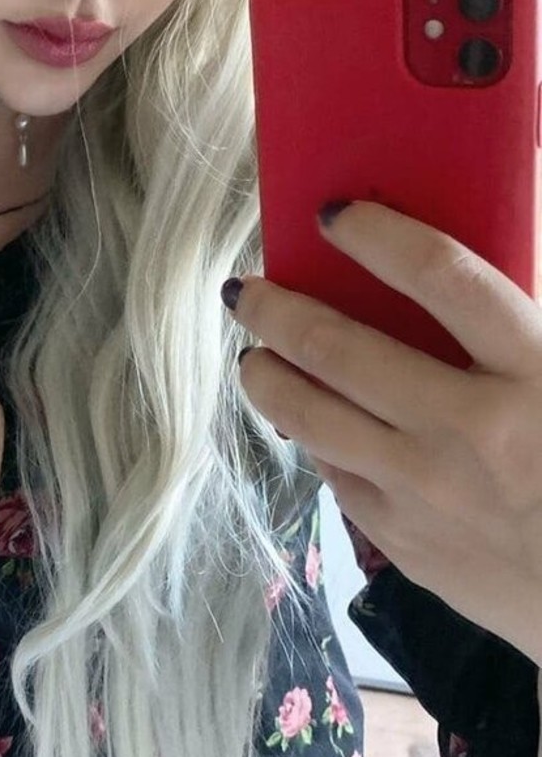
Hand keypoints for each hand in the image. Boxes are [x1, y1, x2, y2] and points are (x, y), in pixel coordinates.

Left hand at [224, 199, 541, 665]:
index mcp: (535, 373)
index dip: (379, 235)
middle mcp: (470, 430)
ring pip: (307, 415)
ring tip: (253, 356)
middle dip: (275, 309)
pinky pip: (333, 472)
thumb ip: (514, 326)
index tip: (333, 215)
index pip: (442, 276)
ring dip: (264, 375)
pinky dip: (311, 437)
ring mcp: (427, 491)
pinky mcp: (404, 541)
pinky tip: (307, 420)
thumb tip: (439, 270)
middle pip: (338, 348)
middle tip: (245, 291)